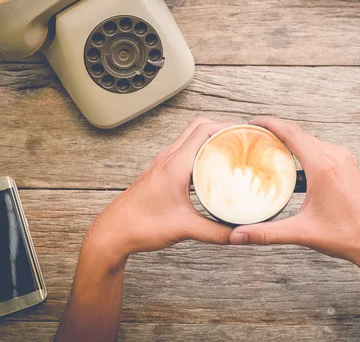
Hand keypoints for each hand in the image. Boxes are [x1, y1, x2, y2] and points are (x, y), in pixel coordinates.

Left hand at [87, 118, 235, 264]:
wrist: (113, 232)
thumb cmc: (141, 226)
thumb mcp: (185, 229)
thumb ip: (216, 232)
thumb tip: (240, 233)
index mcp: (175, 165)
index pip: (204, 130)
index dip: (227, 126)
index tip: (245, 131)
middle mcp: (168, 158)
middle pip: (198, 127)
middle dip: (222, 127)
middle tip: (242, 138)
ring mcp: (163, 164)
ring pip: (189, 137)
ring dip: (210, 137)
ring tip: (230, 149)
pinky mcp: (160, 172)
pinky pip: (184, 151)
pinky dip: (199, 151)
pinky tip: (210, 167)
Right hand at [229, 117, 359, 272]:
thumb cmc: (346, 236)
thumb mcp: (302, 232)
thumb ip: (266, 233)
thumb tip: (236, 237)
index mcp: (323, 166)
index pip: (291, 133)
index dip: (269, 124)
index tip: (251, 123)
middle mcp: (335, 156)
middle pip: (299, 133)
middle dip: (275, 130)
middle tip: (253, 136)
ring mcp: (344, 160)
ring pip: (311, 140)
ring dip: (290, 139)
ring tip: (268, 146)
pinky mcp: (349, 166)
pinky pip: (322, 148)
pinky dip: (304, 148)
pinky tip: (293, 161)